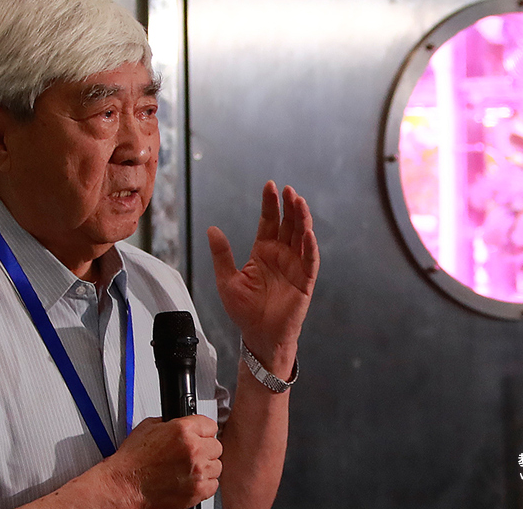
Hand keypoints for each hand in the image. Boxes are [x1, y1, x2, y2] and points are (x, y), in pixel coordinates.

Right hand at [106, 416, 221, 508]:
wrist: (124, 486)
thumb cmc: (133, 461)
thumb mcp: (149, 427)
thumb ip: (172, 423)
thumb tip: (182, 423)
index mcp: (183, 430)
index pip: (210, 425)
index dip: (203, 430)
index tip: (199, 435)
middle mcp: (193, 450)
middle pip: (216, 445)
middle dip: (204, 448)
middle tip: (191, 453)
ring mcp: (196, 471)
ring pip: (217, 465)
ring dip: (205, 466)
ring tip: (189, 468)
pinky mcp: (196, 491)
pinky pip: (214, 484)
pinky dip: (205, 483)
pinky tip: (190, 480)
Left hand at [207, 181, 319, 375]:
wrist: (259, 336)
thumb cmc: (244, 311)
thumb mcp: (227, 281)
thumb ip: (222, 255)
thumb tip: (211, 229)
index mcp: (262, 252)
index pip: (268, 221)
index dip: (270, 204)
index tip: (269, 186)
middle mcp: (281, 255)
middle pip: (287, 224)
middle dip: (289, 206)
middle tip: (288, 190)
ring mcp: (294, 266)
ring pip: (301, 237)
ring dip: (302, 220)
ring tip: (299, 202)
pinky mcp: (305, 281)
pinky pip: (310, 261)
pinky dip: (310, 247)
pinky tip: (308, 233)